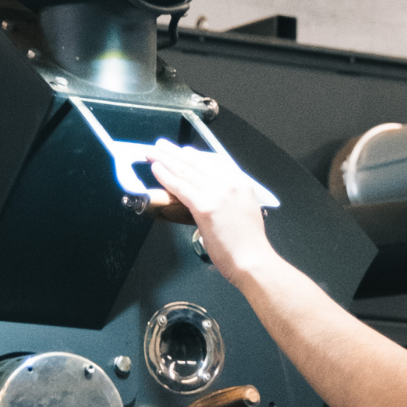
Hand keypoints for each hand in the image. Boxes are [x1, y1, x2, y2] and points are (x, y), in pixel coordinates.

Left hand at [148, 140, 276, 287]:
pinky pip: (180, 187)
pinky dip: (166, 177)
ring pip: (185, 171)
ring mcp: (217, 193)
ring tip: (153, 152)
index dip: (196, 156)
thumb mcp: (246, 211)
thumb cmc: (249, 244)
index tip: (184, 152)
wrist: (253, 260)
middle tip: (162, 146)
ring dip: (165, 160)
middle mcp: (229, 184)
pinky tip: (156, 169)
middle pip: (197, 163)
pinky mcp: (204, 206)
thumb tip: (214, 200)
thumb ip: (230, 200)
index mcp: (242, 184)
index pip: (215, 162)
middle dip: (176, 153)